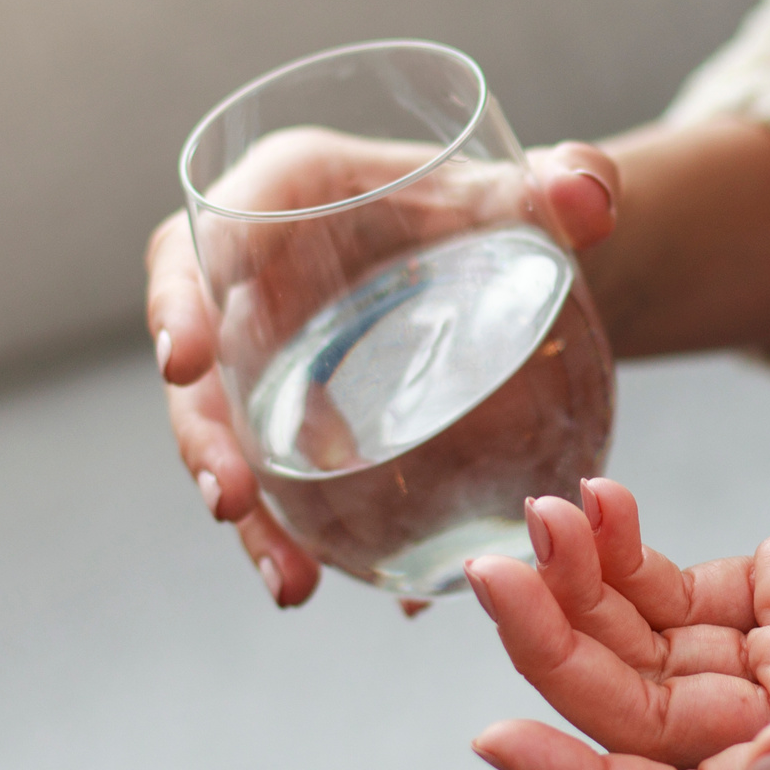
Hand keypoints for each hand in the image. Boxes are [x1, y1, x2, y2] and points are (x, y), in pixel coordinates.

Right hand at [145, 129, 620, 605]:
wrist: (510, 262)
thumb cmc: (499, 205)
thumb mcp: (538, 192)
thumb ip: (571, 181)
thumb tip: (589, 199)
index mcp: (286, 197)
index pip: (206, 236)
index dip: (179, 299)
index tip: (184, 361)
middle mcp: (256, 282)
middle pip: (201, 361)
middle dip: (203, 435)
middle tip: (230, 501)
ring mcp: (273, 358)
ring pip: (234, 441)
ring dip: (255, 516)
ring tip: (290, 583)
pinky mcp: (303, 418)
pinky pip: (286, 482)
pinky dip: (309, 537)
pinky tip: (347, 588)